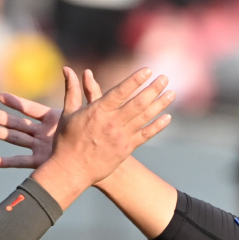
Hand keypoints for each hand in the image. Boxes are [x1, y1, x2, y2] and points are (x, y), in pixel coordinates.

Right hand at [0, 67, 125, 170]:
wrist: (98, 162)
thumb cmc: (97, 137)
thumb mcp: (91, 113)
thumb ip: (86, 93)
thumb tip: (86, 72)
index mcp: (52, 120)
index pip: (30, 109)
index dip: (15, 103)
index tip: (0, 96)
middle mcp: (43, 133)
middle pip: (17, 123)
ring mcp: (40, 148)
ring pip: (15, 139)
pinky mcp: (41, 162)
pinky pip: (21, 162)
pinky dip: (7, 162)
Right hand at [16, 67, 172, 208]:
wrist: (71, 171)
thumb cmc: (66, 141)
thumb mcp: (67, 113)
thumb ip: (72, 90)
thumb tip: (66, 69)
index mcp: (98, 111)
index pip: (120, 92)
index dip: (135, 80)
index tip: (148, 71)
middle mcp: (112, 122)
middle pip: (137, 103)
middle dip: (153, 89)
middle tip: (165, 78)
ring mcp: (121, 136)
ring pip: (144, 117)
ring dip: (159, 104)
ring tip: (171, 93)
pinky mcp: (126, 149)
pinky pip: (145, 136)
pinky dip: (157, 126)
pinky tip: (167, 117)